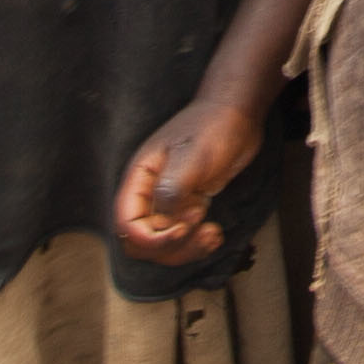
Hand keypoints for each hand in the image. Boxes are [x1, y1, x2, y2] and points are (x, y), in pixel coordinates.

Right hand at [112, 90, 266, 263]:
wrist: (237, 115)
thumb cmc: (212, 127)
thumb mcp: (192, 156)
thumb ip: (172, 190)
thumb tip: (164, 223)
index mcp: (140, 179)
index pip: (127, 224)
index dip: (151, 238)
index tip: (183, 227)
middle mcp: (149, 194)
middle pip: (142, 242)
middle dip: (170, 246)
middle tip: (201, 227)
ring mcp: (168, 201)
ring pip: (163, 245)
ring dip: (187, 248)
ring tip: (213, 234)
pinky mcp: (187, 206)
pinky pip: (183, 237)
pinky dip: (197, 244)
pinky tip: (216, 234)